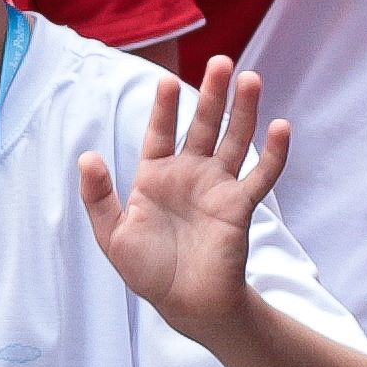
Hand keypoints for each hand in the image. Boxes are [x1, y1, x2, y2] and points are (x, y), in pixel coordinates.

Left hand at [82, 58, 290, 331]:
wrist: (185, 305)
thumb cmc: (148, 272)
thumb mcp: (113, 236)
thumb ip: (99, 197)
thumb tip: (86, 157)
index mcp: (155, 177)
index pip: (160, 132)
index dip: (163, 107)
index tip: (165, 80)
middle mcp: (189, 175)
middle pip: (202, 126)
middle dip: (211, 94)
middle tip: (221, 61)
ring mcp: (217, 188)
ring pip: (234, 140)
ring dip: (244, 111)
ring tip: (250, 78)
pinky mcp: (239, 206)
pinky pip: (260, 175)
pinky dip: (273, 152)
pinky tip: (281, 127)